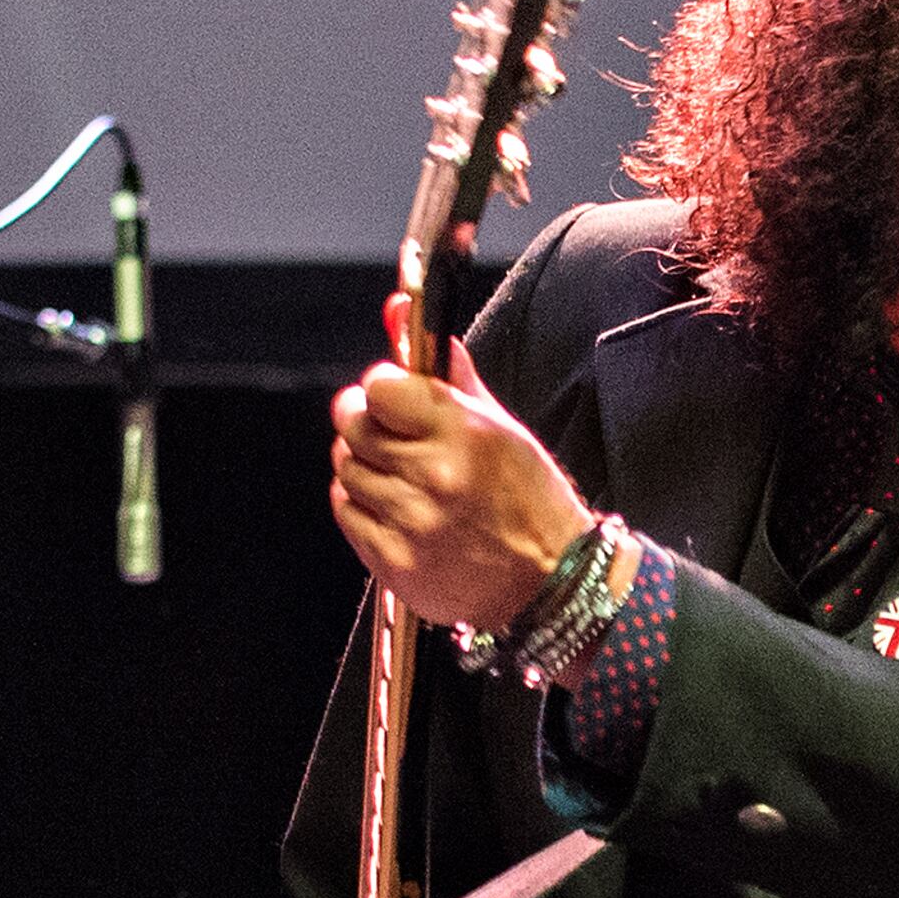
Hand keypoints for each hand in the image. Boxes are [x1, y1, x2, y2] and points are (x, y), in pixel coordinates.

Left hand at [329, 291, 598, 631]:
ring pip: (346, 468)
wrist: (552, 585)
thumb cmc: (531, 503)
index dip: (383, 390)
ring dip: (366, 468)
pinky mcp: (394, 560)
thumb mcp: (502, 428)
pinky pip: (347, 512)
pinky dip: (363, 506)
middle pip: (352, 425)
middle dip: (367, 424)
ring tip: (403, 480)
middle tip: (394, 438)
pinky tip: (398, 510)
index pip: (379, 387)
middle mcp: (437, 476)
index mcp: (467, 434)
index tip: (397, 400)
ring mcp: (412, 521)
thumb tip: (399, 313)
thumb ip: (447, 373)